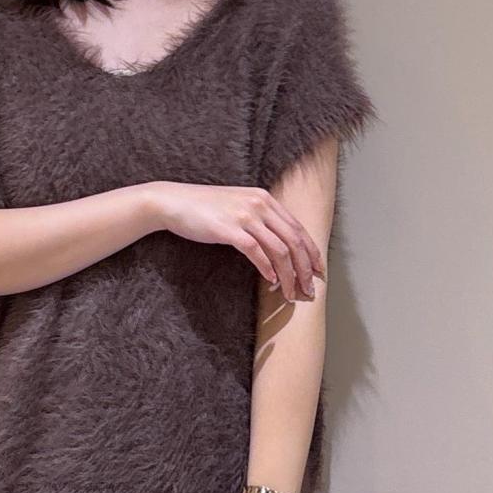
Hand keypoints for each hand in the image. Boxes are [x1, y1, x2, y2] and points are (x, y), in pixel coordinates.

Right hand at [149, 179, 323, 302]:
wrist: (174, 202)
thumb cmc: (205, 209)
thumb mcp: (239, 207)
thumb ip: (260, 220)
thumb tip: (278, 248)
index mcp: (265, 199)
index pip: (298, 228)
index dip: (312, 253)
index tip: (318, 272)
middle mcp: (259, 204)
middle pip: (294, 240)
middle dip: (305, 269)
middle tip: (308, 289)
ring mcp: (245, 216)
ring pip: (279, 249)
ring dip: (289, 275)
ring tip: (290, 293)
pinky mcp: (229, 229)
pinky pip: (256, 252)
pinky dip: (267, 269)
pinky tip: (271, 281)